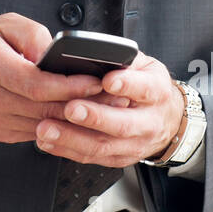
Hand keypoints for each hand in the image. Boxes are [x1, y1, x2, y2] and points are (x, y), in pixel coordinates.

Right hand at [0, 14, 130, 144]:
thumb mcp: (2, 25)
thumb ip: (32, 35)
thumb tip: (56, 54)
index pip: (37, 83)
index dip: (69, 85)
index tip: (95, 81)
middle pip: (45, 107)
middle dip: (83, 103)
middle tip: (113, 97)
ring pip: (44, 123)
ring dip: (75, 118)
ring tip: (103, 107)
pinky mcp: (0, 133)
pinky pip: (36, 131)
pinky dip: (58, 124)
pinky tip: (76, 115)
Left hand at [33, 53, 184, 166]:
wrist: (166, 118)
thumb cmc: (145, 84)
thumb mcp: (142, 65)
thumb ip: (120, 59)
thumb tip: (89, 54)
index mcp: (157, 91)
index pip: (146, 88)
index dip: (127, 85)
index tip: (108, 80)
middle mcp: (149, 122)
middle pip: (123, 124)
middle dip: (94, 117)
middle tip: (69, 108)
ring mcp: (135, 144)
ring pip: (104, 145)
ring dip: (71, 138)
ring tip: (46, 128)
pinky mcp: (120, 158)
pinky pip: (92, 157)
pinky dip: (67, 150)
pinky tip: (48, 141)